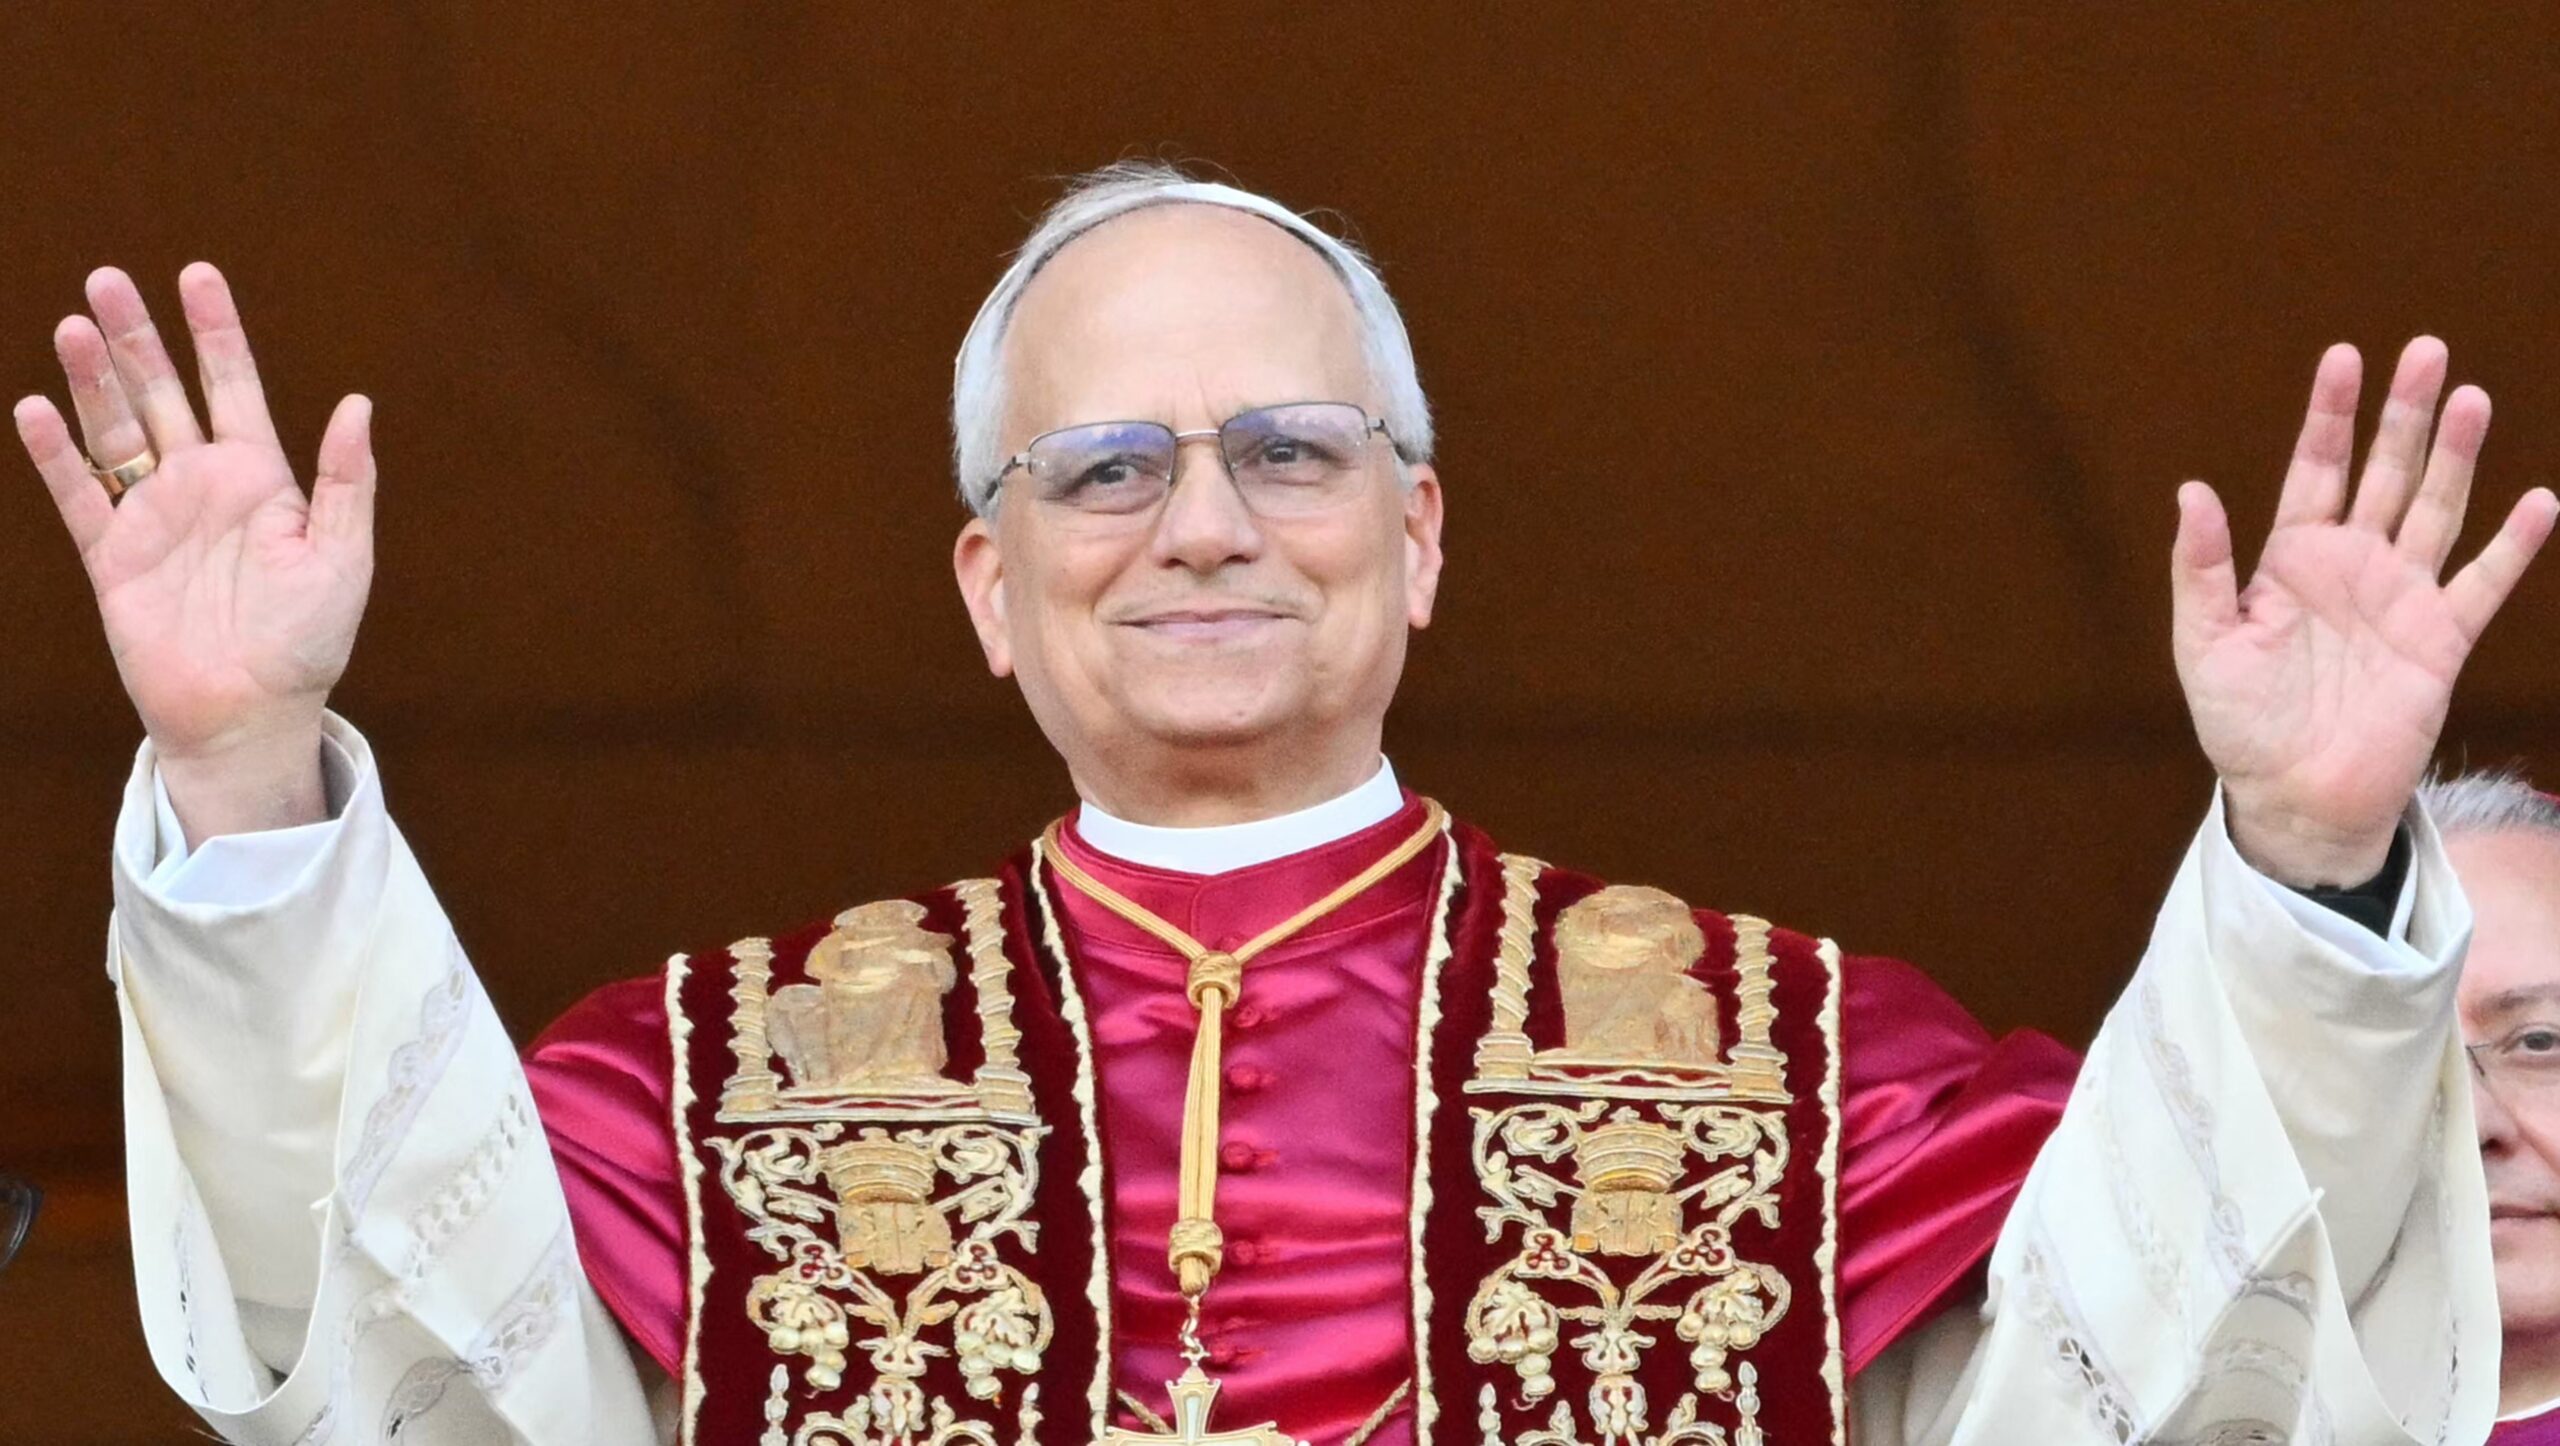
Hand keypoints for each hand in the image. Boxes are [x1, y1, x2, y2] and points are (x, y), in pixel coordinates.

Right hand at [14, 263, 375, 840]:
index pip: (234, 386)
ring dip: (93, 380)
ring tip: (73, 325)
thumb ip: (345, 481)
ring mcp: (154, 516)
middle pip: (163, 392)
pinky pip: (78, 495)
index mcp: (262, 479)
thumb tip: (357, 402)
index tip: (197, 274)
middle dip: (137, 337)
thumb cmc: (307, 640)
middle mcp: (203, 486)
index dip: (215, 332)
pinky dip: (56, 454)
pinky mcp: (113, 557)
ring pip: (115, 431)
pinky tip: (36, 408)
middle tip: (106, 276)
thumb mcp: (343, 557)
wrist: (250, 713)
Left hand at [2172, 337, 2557, 886]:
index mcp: (2290, 559)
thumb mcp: (2203, 642)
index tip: (2345, 356)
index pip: (2315, 469)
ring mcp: (2400, 598)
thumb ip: (2201, 568)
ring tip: (2471, 398)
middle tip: (2426, 350)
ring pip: (2435, 509)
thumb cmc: (2239, 723)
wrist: (2294, 797)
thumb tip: (2192, 491)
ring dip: (2454, 456)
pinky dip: (2512, 545)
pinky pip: (2482, 584)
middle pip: (2384, 472)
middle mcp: (2351, 566)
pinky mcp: (2440, 641)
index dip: (2330, 415)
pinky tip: (2537, 502)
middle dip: (2403, 414)